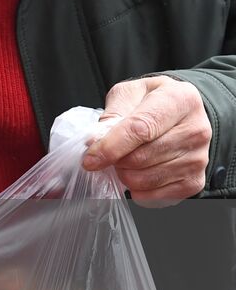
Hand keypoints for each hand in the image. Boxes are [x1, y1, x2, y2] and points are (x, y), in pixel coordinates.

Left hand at [82, 75, 211, 205]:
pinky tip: (136, 175)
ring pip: (148, 178)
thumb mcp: (129, 94)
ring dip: (126, 175)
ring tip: (125, 161)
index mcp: (179, 100)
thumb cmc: (151, 101)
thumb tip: (95, 141)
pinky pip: (158, 196)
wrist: (179, 114)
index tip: (90, 159)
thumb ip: (112, 114)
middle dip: (116, 160)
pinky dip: (139, 191)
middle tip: (110, 154)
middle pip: (143, 157)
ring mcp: (199, 158)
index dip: (111, 147)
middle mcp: (196, 129)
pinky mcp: (196, 180)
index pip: (141, 129)